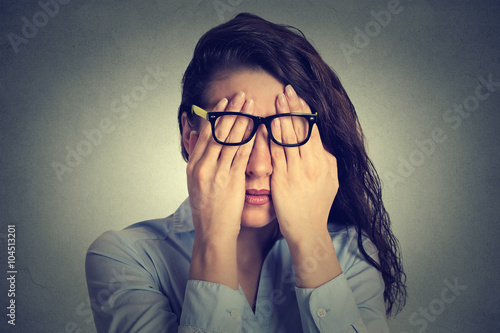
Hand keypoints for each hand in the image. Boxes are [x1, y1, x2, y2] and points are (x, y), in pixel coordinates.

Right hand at [186, 91, 255, 241]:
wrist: (211, 233)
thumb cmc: (207, 210)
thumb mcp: (196, 183)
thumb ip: (201, 161)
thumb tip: (203, 140)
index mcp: (194, 166)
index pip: (205, 134)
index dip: (216, 116)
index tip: (225, 101)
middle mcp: (203, 166)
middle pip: (218, 132)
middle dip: (231, 111)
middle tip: (241, 95)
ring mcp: (216, 173)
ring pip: (230, 140)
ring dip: (242, 120)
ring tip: (250, 105)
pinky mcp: (231, 181)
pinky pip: (241, 155)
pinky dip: (250, 139)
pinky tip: (257, 128)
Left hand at [270, 85, 338, 243]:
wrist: (308, 230)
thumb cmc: (317, 206)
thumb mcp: (330, 180)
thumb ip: (326, 160)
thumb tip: (321, 142)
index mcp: (323, 162)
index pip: (313, 130)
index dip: (305, 112)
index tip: (298, 96)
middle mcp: (312, 164)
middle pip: (302, 130)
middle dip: (293, 108)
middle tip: (286, 90)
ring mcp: (297, 172)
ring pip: (290, 138)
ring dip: (283, 117)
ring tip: (278, 101)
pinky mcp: (283, 180)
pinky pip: (278, 155)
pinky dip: (274, 138)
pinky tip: (270, 124)